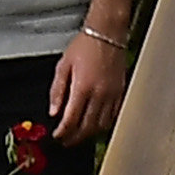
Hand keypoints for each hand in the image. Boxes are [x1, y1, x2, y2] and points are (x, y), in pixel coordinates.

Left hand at [47, 25, 130, 143]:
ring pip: (102, 124)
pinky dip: (104, 124)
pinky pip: (114, 115)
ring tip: (80, 135)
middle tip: (66, 141)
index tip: (57, 135)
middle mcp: (99, 94)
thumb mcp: (63, 65)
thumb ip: (57, 90)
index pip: (71, 119)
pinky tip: (96, 124)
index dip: (63, 132)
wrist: (107, 33)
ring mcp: (112, 94)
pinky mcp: (120, 91)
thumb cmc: (84, 45)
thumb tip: (53, 111)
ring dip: (90, 133)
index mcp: (83, 88)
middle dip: (75, 138)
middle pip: (87, 127)